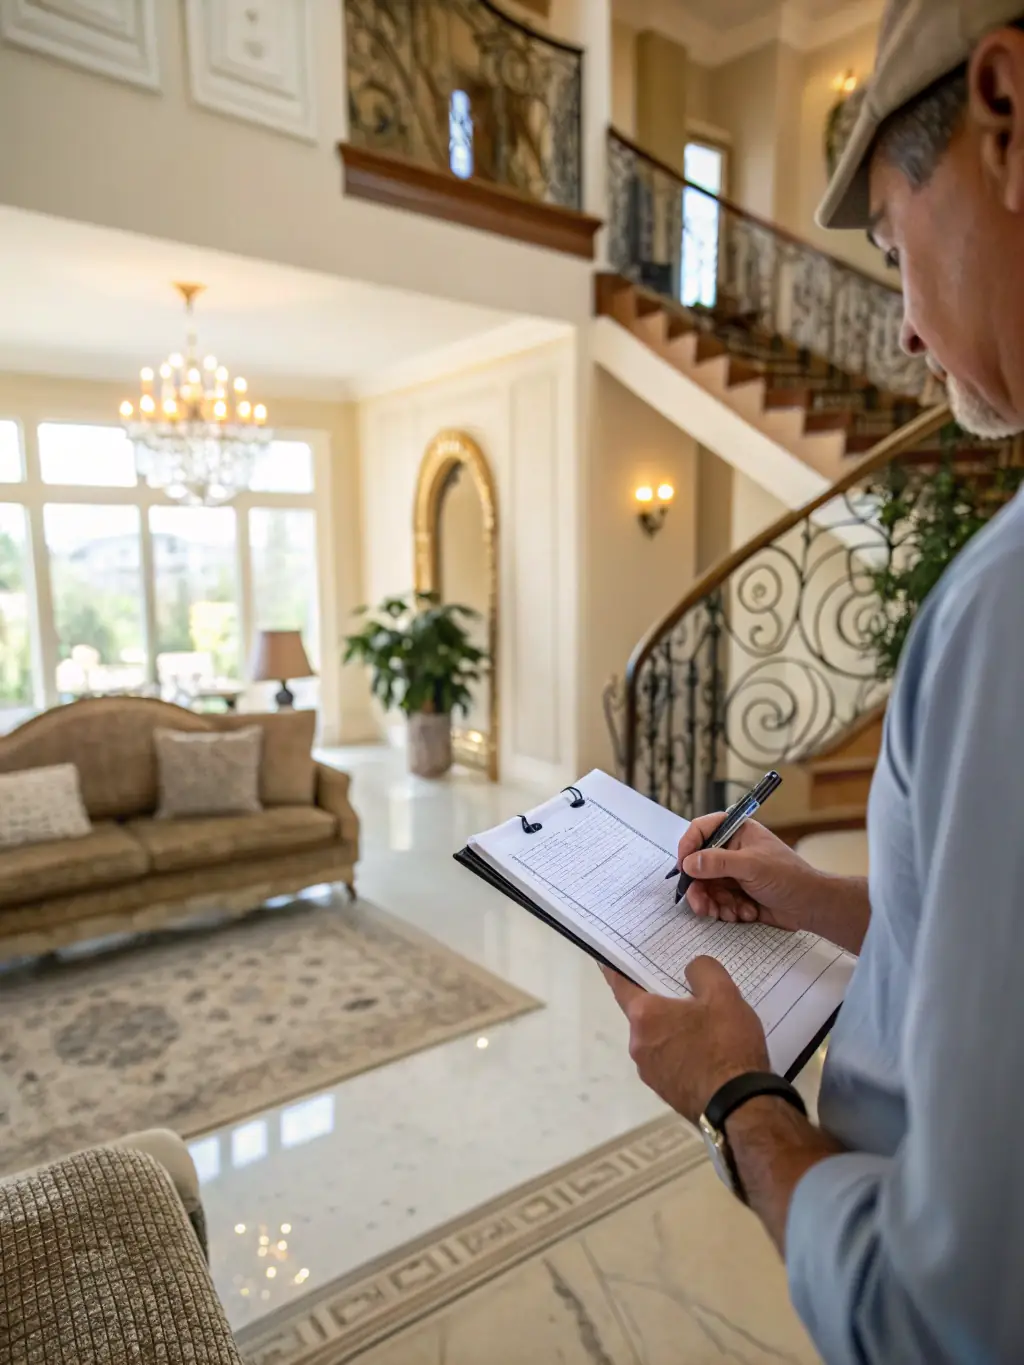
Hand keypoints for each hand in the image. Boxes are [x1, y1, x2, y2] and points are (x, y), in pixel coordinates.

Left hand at [603, 958, 769, 1123]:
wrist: (740, 1107)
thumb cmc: (727, 1045)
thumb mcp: (724, 995)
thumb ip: (703, 971)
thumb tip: (691, 970)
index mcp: (644, 1016)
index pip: (620, 984)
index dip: (614, 969)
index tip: (606, 961)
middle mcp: (638, 1044)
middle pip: (645, 1014)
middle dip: (663, 1004)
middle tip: (689, 994)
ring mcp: (651, 1073)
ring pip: (659, 1040)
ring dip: (675, 1031)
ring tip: (708, 1027)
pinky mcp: (667, 1093)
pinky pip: (670, 1062)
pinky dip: (683, 1053)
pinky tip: (710, 1054)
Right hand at [676, 814, 822, 932]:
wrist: (811, 907)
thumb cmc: (788, 877)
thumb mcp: (752, 866)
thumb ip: (718, 863)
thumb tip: (689, 863)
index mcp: (737, 831)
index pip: (701, 830)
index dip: (689, 847)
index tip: (683, 868)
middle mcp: (732, 850)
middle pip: (699, 865)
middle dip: (700, 888)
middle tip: (700, 905)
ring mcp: (733, 873)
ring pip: (706, 887)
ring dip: (715, 903)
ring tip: (729, 913)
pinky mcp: (736, 893)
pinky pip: (718, 902)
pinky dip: (727, 911)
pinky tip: (745, 914)